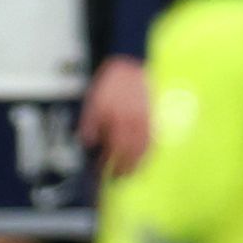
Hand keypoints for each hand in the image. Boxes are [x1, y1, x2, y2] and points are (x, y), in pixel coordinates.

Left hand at [80, 53, 152, 177]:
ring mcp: (146, 121)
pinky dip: (149, 153)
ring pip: (144, 150)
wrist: (131, 64)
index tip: (101, 172)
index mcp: (118, 120)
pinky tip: (145, 158)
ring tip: (131, 174)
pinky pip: (153, 141)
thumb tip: (88, 142)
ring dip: (137, 166)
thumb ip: (90, 124)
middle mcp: (134, 124)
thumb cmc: (113, 83)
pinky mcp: (153, 118)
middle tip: (116, 178)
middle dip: (123, 170)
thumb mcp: (94, 102)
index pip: (112, 150)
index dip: (106, 164)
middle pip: (130, 155)